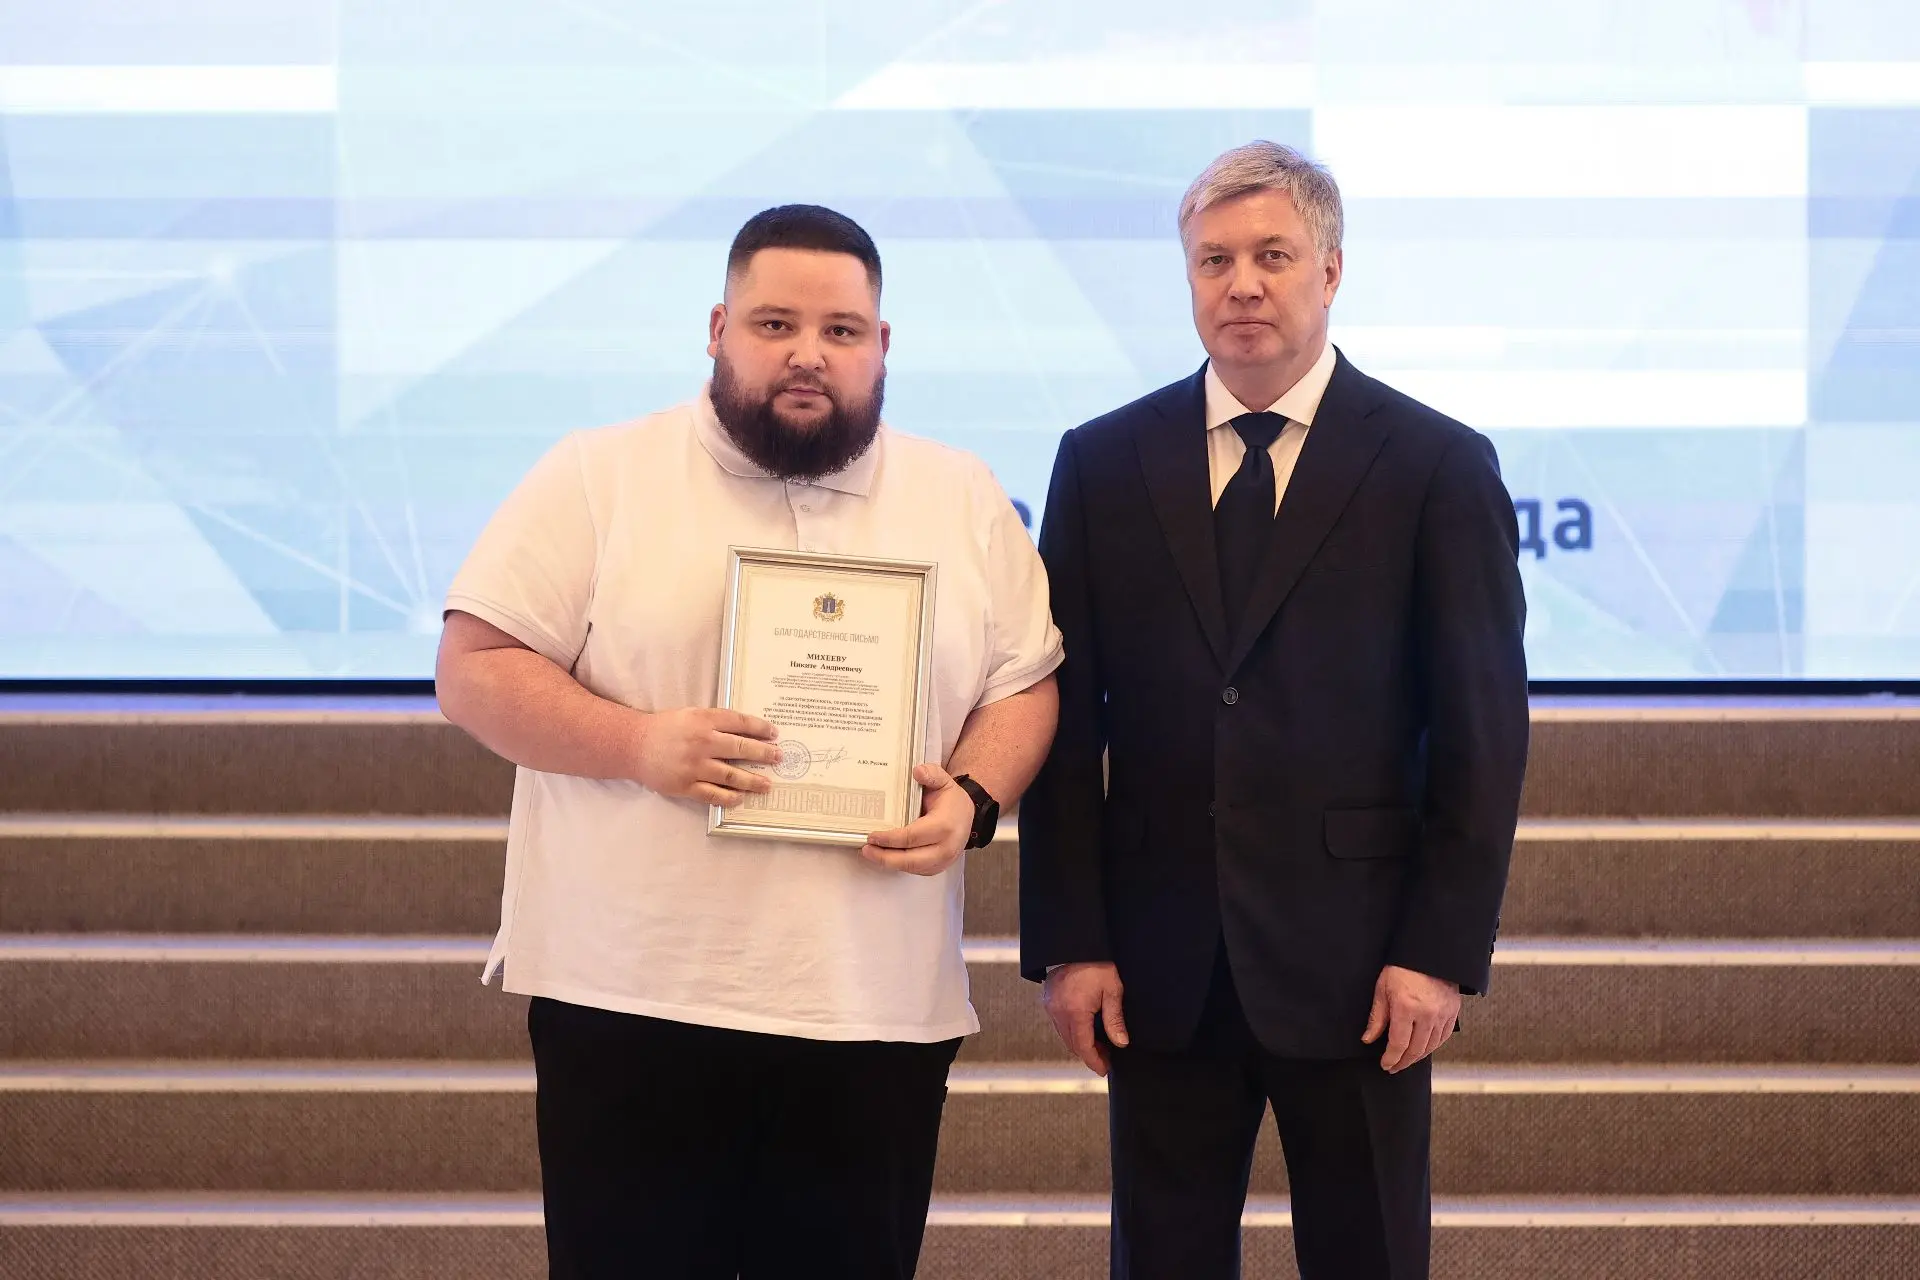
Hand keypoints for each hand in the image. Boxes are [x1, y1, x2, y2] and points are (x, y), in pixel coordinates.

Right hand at [632, 708, 779, 805]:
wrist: (634, 746)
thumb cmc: (665, 728)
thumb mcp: (691, 715)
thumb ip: (715, 721)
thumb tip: (746, 731)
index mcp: (704, 720)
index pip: (740, 723)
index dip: (760, 728)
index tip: (774, 733)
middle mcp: (702, 742)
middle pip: (742, 749)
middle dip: (764, 754)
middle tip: (778, 757)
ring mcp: (694, 766)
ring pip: (732, 776)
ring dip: (753, 781)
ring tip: (767, 784)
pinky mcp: (686, 786)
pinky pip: (714, 794)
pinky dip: (730, 798)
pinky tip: (741, 798)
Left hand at [860, 764, 971, 875]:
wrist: (967, 815)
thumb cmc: (952, 800)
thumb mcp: (944, 781)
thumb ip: (931, 773)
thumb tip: (917, 771)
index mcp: (944, 826)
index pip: (912, 837)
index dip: (890, 839)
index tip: (872, 836)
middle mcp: (945, 848)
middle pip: (910, 859)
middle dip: (885, 857)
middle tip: (866, 850)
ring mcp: (942, 861)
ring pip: (912, 868)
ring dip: (889, 863)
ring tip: (871, 854)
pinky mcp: (937, 868)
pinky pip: (915, 871)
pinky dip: (899, 865)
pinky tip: (885, 857)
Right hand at [1042, 961, 1128, 1075]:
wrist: (1077, 942)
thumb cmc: (1097, 963)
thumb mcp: (1112, 990)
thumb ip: (1115, 1019)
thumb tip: (1120, 1043)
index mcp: (1074, 1011)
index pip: (1083, 1046)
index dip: (1094, 1061)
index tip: (1104, 1069)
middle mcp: (1058, 1011)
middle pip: (1072, 1044)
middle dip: (1089, 1054)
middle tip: (1106, 1058)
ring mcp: (1050, 1005)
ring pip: (1064, 1035)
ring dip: (1080, 1043)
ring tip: (1099, 1044)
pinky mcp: (1048, 998)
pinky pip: (1059, 1023)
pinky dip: (1072, 1030)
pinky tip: (1085, 1028)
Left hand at [1362, 965, 1461, 1072]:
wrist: (1429, 952)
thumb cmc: (1402, 967)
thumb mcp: (1383, 989)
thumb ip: (1377, 1017)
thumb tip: (1368, 1039)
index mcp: (1406, 1008)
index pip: (1398, 1044)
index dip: (1391, 1058)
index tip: (1385, 1065)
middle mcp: (1426, 1014)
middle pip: (1416, 1049)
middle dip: (1403, 1062)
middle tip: (1394, 1067)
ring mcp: (1442, 1014)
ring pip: (1431, 1046)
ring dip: (1418, 1057)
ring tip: (1407, 1060)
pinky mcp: (1453, 1011)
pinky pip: (1443, 1037)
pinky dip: (1433, 1046)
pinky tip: (1424, 1049)